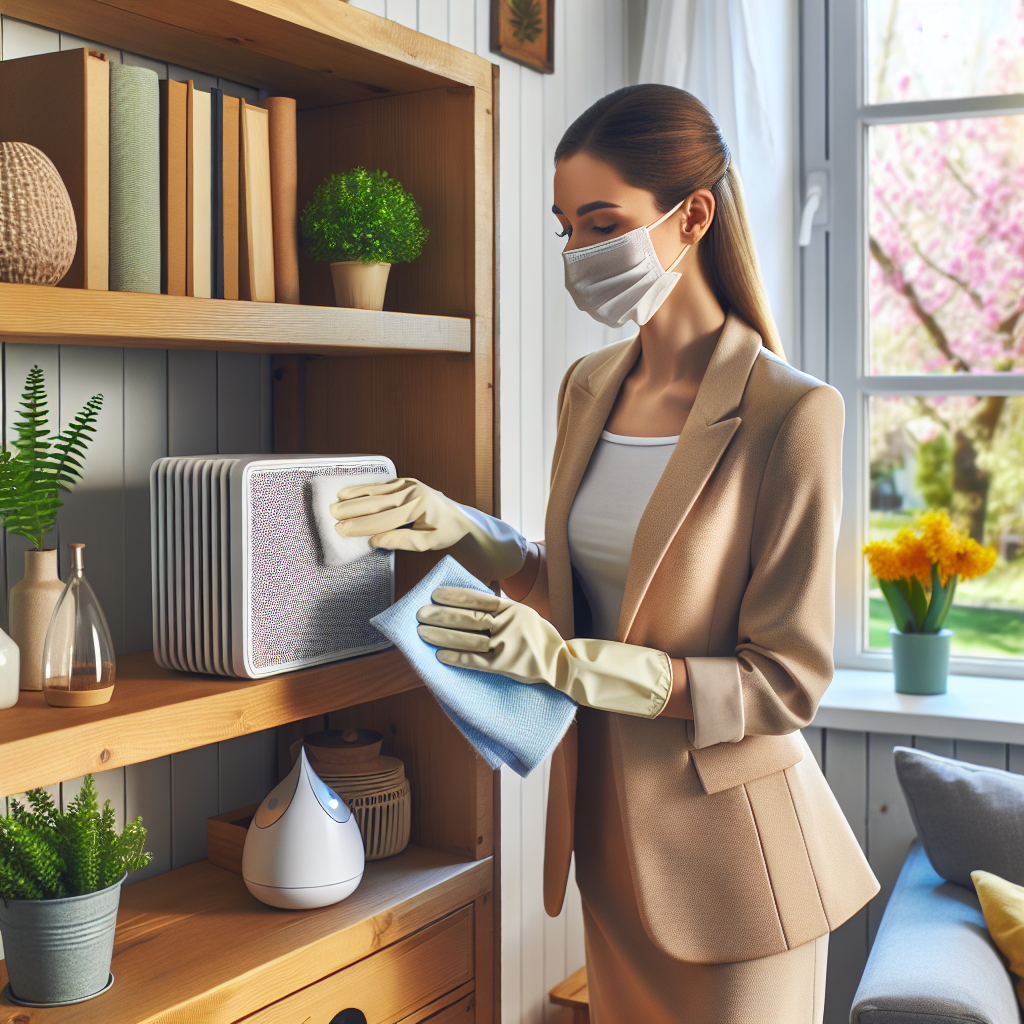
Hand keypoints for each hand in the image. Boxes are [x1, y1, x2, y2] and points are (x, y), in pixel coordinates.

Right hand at [330, 478, 467, 552]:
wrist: (461, 517)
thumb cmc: (445, 532)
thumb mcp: (427, 543)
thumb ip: (401, 542)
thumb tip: (373, 541)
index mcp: (418, 508)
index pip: (384, 519)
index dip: (361, 525)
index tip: (342, 529)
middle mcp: (412, 493)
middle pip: (377, 502)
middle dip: (353, 509)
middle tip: (332, 514)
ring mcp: (409, 485)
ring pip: (377, 491)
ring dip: (355, 495)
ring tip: (336, 499)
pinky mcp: (406, 482)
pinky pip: (382, 486)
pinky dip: (365, 489)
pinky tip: (350, 491)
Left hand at [416, 587, 673, 717]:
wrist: (563, 663)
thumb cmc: (540, 638)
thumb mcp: (525, 615)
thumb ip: (502, 611)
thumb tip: (471, 606)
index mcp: (512, 608)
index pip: (477, 599)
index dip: (454, 596)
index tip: (435, 594)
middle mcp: (508, 623)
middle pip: (467, 618)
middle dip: (441, 616)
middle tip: (421, 613)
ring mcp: (506, 645)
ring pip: (467, 638)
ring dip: (442, 636)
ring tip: (423, 632)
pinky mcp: (505, 665)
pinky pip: (475, 660)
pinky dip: (456, 657)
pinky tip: (440, 655)